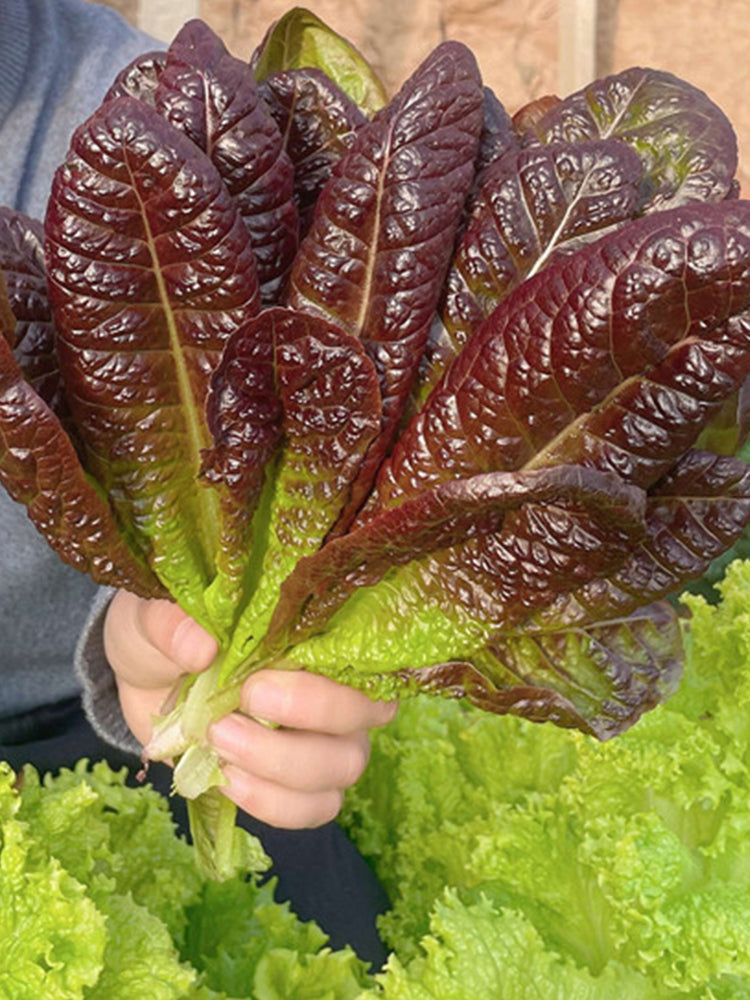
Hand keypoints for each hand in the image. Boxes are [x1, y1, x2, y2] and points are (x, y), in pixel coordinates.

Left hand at [103, 590, 396, 827]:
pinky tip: (228, 782)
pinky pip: (314, 808)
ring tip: (220, 748)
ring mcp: (324, 739)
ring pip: (342, 767)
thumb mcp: (151, 619)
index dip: (322, 681)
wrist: (145, 682)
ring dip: (282, 766)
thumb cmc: (166, 637)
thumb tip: (201, 647)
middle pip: (362, 717)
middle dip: (304, 720)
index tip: (254, 683)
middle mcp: (335, 686)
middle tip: (229, 720)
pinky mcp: (299, 783)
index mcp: (315, 634)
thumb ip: (170, 626)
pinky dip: (273, 802)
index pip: (359, 658)